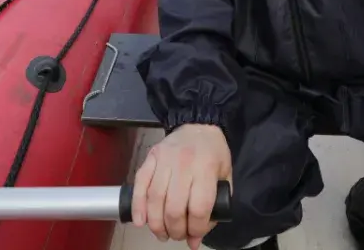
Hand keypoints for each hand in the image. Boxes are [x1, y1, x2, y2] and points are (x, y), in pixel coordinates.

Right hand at [131, 124, 231, 248]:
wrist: (199, 125)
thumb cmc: (214, 153)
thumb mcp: (225, 177)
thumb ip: (215, 208)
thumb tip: (195, 239)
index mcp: (206, 168)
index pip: (198, 208)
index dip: (196, 228)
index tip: (195, 235)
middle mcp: (184, 164)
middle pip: (174, 208)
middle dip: (175, 230)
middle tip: (177, 236)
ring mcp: (164, 160)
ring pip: (155, 199)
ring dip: (156, 224)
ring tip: (162, 234)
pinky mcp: (150, 157)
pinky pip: (140, 184)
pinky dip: (138, 205)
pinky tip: (140, 221)